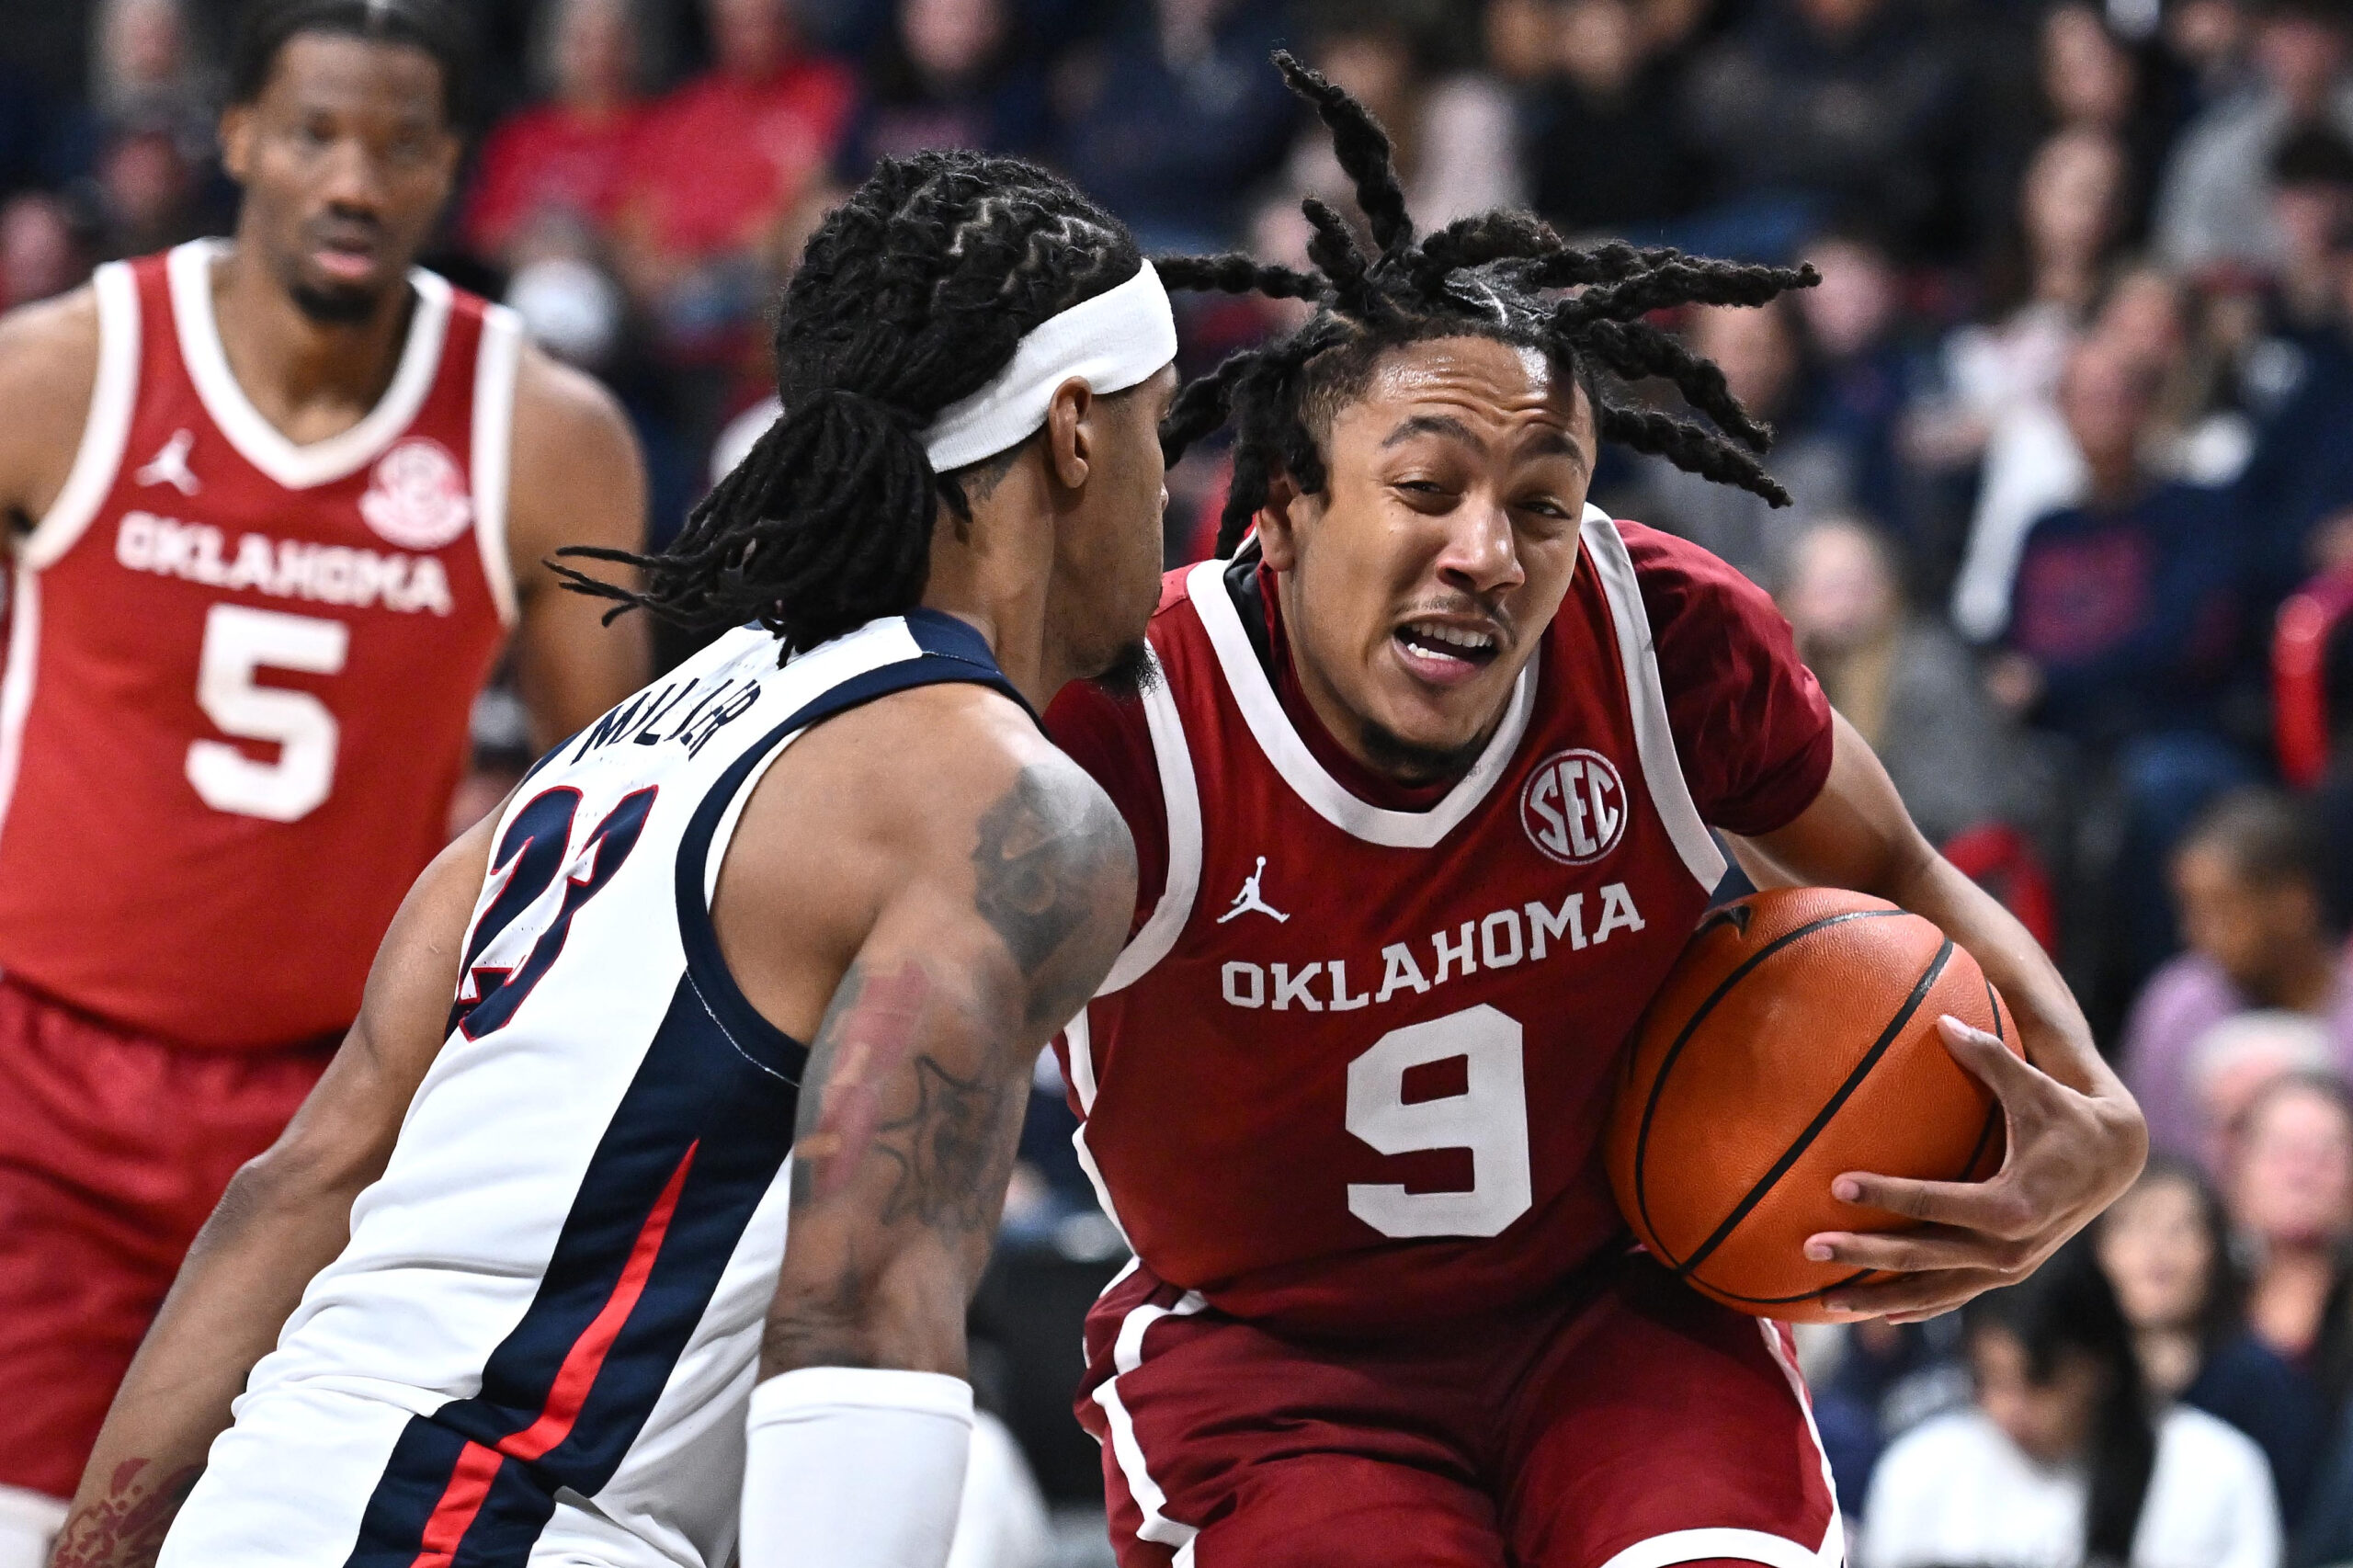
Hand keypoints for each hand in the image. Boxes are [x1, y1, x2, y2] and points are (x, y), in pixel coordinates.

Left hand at [1801, 1014, 2146, 1322]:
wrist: (2115, 1162)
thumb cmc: (2067, 1114)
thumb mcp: (2033, 1086)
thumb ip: (1988, 1056)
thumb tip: (1942, 1019)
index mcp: (2014, 1204)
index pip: (1936, 1202)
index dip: (1886, 1193)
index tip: (1836, 1184)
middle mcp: (2010, 1248)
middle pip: (1922, 1256)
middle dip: (1863, 1253)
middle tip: (1809, 1246)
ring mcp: (2008, 1268)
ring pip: (1932, 1290)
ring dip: (1876, 1296)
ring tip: (1822, 1300)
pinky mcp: (2005, 1274)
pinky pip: (1952, 1296)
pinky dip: (1914, 1306)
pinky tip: (1873, 1312)